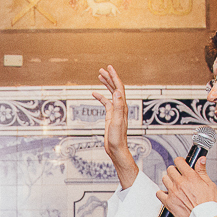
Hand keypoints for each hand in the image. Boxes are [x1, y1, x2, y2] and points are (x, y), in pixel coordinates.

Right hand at [93, 65, 138, 188]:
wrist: (116, 149)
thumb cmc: (117, 137)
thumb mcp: (117, 121)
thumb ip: (118, 106)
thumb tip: (118, 91)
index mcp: (123, 106)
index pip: (119, 87)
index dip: (114, 76)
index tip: (109, 67)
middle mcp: (120, 106)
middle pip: (115, 87)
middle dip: (110, 77)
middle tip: (102, 69)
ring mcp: (115, 110)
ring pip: (111, 93)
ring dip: (106, 84)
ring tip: (100, 76)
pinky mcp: (110, 115)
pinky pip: (105, 102)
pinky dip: (100, 96)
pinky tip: (94, 93)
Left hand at [157, 156, 216, 216]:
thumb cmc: (209, 204)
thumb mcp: (209, 184)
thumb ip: (202, 171)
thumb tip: (201, 159)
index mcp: (190, 177)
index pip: (179, 161)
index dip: (180, 161)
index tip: (181, 164)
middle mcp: (180, 183)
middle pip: (170, 169)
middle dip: (175, 171)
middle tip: (179, 176)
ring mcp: (173, 193)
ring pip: (164, 179)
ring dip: (169, 180)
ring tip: (175, 185)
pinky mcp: (168, 202)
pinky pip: (159, 193)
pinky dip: (162, 193)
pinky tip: (168, 194)